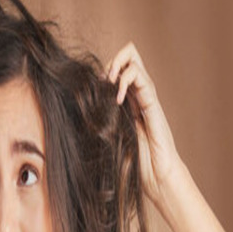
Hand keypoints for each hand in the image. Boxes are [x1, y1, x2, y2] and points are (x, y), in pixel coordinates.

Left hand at [105, 42, 180, 210]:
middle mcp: (139, 93)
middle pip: (129, 55)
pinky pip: (141, 78)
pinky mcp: (153, 103)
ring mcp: (147, 96)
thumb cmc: (133, 162)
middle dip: (112, 60)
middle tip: (103, 81)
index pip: (119, 67)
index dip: (106, 69)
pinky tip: (117, 98)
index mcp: (129, 100)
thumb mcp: (109, 136)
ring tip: (108, 85)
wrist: (156, 177)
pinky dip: (125, 80)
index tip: (94, 87)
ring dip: (116, 65)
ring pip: (133, 59)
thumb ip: (100, 121)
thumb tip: (76, 114)